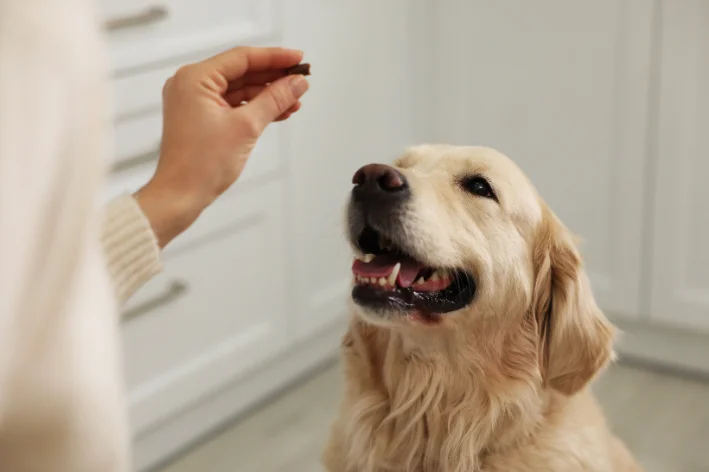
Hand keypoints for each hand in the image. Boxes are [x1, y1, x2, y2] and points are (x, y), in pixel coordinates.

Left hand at [135, 46, 309, 246]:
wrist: (181, 196)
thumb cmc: (200, 165)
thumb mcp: (246, 127)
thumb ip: (274, 100)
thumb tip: (296, 84)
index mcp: (195, 78)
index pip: (242, 58)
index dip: (275, 58)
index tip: (298, 59)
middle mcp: (191, 85)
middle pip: (242, 72)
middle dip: (273, 77)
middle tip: (301, 79)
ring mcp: (195, 102)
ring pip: (240, 89)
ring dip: (268, 95)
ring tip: (295, 99)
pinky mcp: (201, 118)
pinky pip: (234, 105)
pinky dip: (256, 108)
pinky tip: (280, 111)